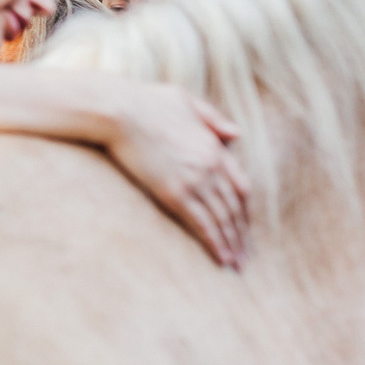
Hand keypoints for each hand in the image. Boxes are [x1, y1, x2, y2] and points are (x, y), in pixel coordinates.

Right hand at [100, 81, 248, 266]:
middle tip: (245, 254)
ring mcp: (194, 180)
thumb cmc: (146, 101)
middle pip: (235, 207)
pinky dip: (215, 242)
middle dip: (241, 233)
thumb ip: (213, 119)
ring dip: (232, 243)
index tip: (244, 225)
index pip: (240, 184)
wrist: (119, 110)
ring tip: (236, 263)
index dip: (244, 208)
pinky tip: (221, 258)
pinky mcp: (174, 192)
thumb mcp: (186, 101)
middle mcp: (211, 166)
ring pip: (222, 218)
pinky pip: (202, 223)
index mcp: (214, 146)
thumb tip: (236, 134)